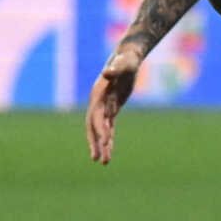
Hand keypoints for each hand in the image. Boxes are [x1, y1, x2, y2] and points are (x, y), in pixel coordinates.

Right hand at [85, 45, 144, 164]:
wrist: (127, 58)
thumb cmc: (126, 59)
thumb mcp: (123, 63)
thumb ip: (115, 69)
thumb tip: (106, 72)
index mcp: (98, 95)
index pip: (96, 116)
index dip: (100, 129)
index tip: (106, 142)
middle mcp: (98, 103)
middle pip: (93, 127)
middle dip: (96, 143)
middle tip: (98, 160)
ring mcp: (104, 107)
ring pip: (101, 131)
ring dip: (102, 146)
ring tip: (104, 163)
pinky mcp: (112, 109)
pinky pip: (109, 128)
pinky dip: (109, 140)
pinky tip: (109, 152)